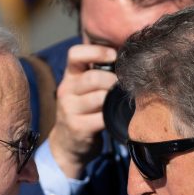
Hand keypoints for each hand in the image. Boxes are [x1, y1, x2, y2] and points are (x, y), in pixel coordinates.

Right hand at [49, 44, 116, 178]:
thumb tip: (127, 53)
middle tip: (122, 87)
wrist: (67, 143)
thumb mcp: (84, 88)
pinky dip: (112, 116)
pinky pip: (101, 118)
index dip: (97, 51)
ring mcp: (69, 110)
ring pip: (99, 97)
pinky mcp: (77, 127)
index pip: (75, 53)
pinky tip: (116, 116)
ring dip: (113, 99)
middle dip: (113, 81)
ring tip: (118, 102)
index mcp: (70, 75)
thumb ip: (98, 71)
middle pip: (93, 77)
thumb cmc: (84, 110)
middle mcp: (66, 90)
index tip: (114, 56)